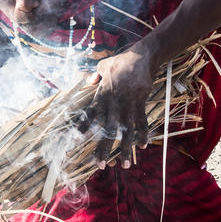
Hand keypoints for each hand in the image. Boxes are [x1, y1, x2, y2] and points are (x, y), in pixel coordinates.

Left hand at [77, 48, 153, 169]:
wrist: (142, 56)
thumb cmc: (121, 61)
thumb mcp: (104, 65)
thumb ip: (95, 76)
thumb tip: (90, 81)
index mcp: (103, 94)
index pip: (91, 113)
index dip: (84, 126)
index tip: (77, 138)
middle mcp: (114, 102)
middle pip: (108, 130)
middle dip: (104, 148)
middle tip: (100, 165)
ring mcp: (129, 104)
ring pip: (126, 131)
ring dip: (125, 149)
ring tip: (124, 165)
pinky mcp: (141, 103)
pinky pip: (142, 122)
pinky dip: (143, 134)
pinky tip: (142, 146)